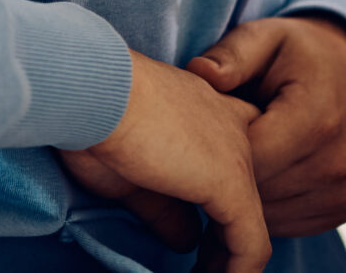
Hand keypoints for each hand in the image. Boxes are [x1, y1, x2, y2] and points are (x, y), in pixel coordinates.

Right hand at [58, 50, 269, 272]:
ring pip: (252, 223)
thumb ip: (165, 209)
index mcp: (207, 111)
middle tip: (204, 267)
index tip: (199, 233)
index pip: (233, 156)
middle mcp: (233, 128)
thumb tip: (187, 241)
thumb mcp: (132, 174)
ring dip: (232, 263)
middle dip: (226, 238)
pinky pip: (251, 245)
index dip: (219, 200)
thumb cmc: (97, 120)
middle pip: (247, 192)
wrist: (93, 91)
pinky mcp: (232, 185)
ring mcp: (238, 156)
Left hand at [188, 16, 345, 238]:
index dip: (210, 151)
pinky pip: (284, 224)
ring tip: (222, 162)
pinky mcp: (339, 209)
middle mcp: (335, 163)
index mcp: (316, 119)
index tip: (188, 135)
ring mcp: (341, 192)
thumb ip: (232, 55)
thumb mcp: (264, 38)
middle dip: (221, 176)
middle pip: (255, 193)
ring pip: (267, 216)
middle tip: (197, 151)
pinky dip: (262, 206)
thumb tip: (200, 72)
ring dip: (241, 196)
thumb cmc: (295, 54)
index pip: (248, 160)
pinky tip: (250, 176)